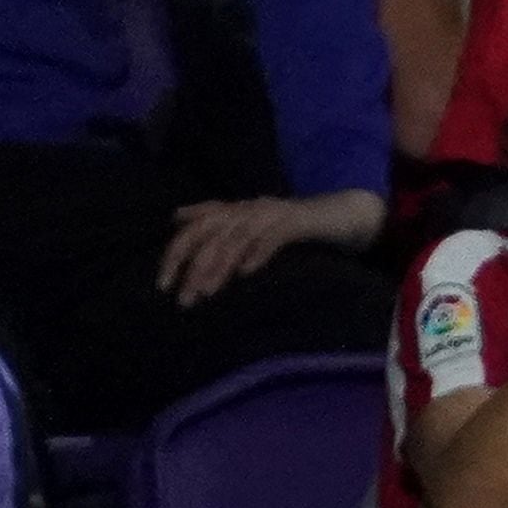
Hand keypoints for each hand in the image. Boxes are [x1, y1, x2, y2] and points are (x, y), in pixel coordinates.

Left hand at [159, 186, 382, 304]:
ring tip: (207, 293)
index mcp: (237, 209)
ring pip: (237, 238)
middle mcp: (250, 208)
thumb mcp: (252, 224)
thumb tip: (177, 218)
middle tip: (184, 300)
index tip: (163, 285)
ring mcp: (275, 213)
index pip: (195, 228)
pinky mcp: (300, 222)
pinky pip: (275, 237)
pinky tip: (247, 273)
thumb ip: (219, 221)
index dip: (176, 254)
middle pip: (211, 233)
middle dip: (194, 267)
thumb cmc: (296, 225)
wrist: (345, 212)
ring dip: (220, 267)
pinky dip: (259, 253)